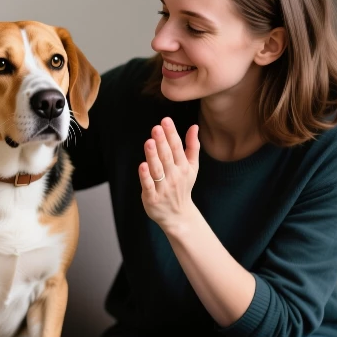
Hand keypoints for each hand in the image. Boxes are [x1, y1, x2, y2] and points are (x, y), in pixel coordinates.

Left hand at [139, 117, 199, 232]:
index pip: (177, 148)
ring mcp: (163, 187)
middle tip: (157, 128)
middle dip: (162, 142)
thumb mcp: (192, 167)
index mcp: (183, 167)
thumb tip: (194, 126)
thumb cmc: (183, 187)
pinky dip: (145, 176)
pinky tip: (142, 165)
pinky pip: (148, 185)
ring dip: (153, 156)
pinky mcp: (152, 198)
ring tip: (149, 142)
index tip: (166, 120)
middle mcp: (174, 176)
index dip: (171, 134)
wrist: (178, 215)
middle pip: (167, 157)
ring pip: (157, 169)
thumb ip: (192, 146)